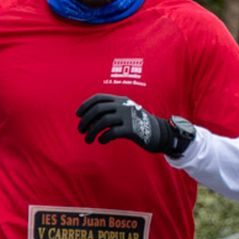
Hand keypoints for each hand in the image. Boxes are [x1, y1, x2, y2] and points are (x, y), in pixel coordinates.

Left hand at [76, 94, 192, 155]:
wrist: (160, 132)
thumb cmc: (138, 124)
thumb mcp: (126, 112)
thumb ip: (111, 112)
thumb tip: (89, 121)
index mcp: (121, 100)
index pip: (99, 98)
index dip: (86, 105)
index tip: (78, 115)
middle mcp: (124, 106)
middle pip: (98, 110)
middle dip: (86, 120)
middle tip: (81, 130)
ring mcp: (128, 117)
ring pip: (103, 121)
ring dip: (92, 132)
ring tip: (88, 140)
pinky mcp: (132, 130)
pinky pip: (112, 132)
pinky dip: (103, 137)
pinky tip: (101, 141)